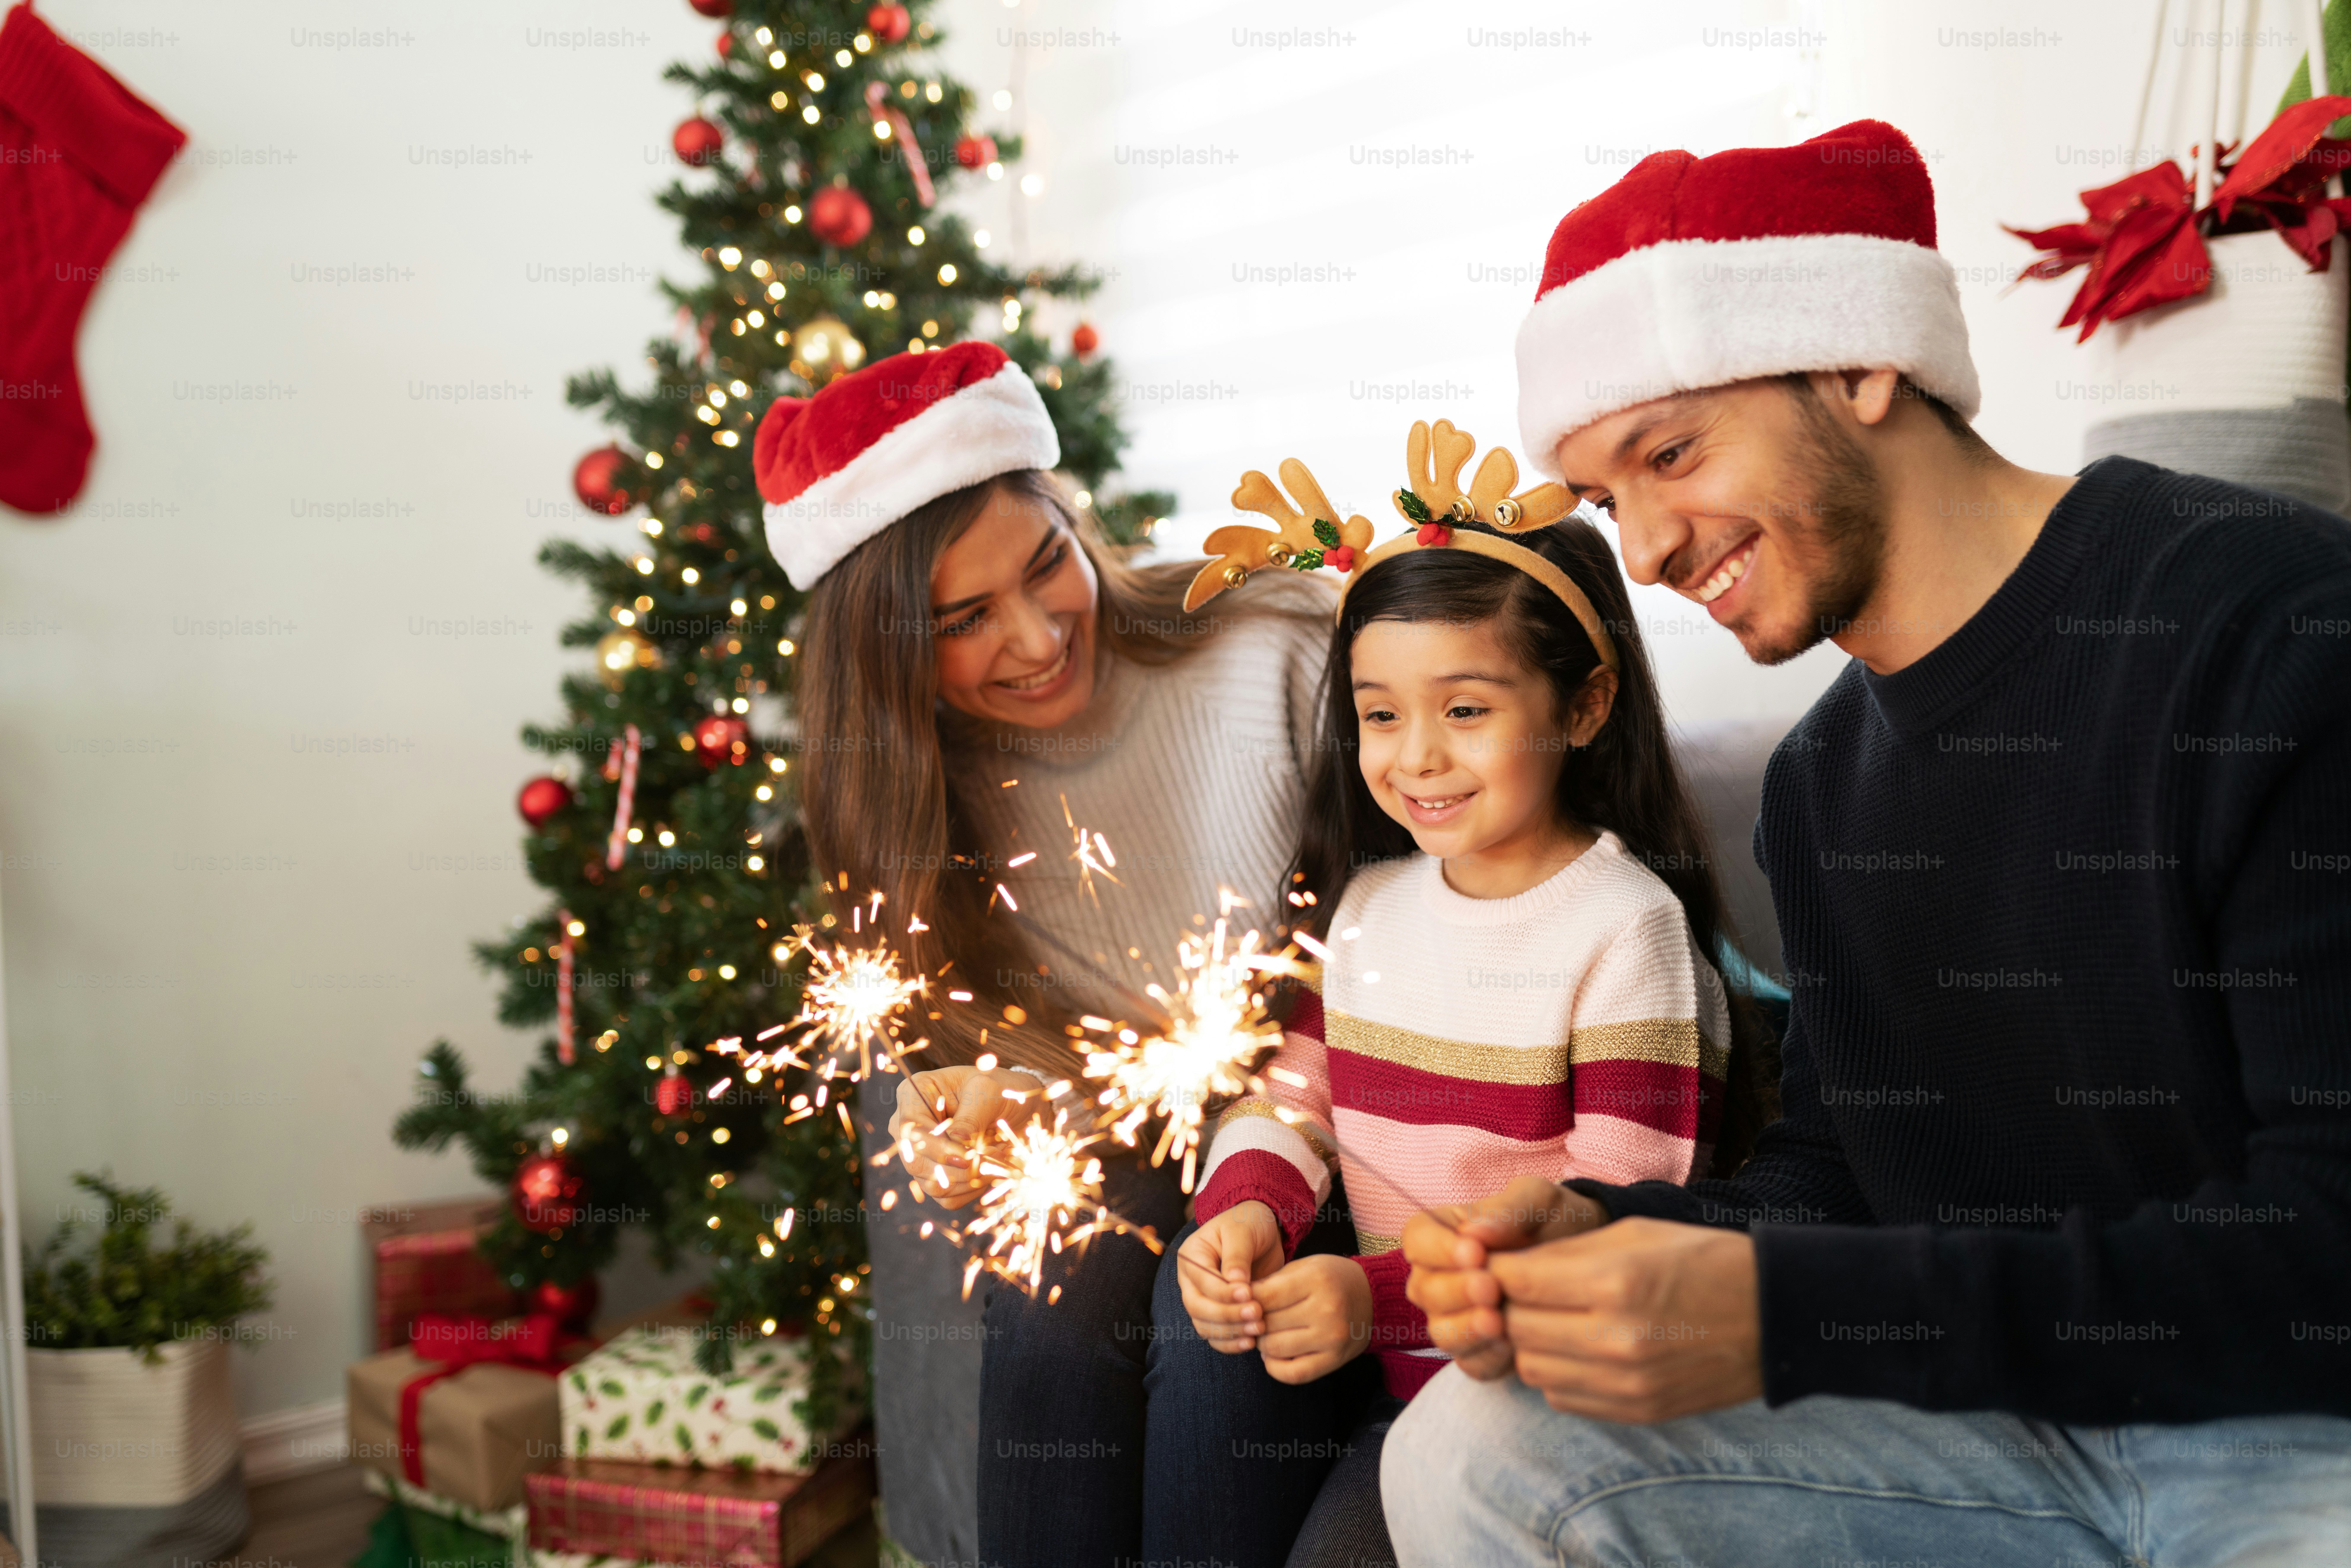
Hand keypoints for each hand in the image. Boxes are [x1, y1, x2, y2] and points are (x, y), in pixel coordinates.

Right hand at [886, 1065, 1049, 1210]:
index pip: (910, 1129)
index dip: (936, 1147)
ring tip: (998, 1156)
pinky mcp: (936, 1176)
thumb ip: (971, 1116)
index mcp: (914, 1094)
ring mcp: (921, 1155)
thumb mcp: (988, 1092)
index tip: (968, 1156)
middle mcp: (910, 1127)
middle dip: (958, 1167)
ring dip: (971, 1179)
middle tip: (994, 1154)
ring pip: (932, 1184)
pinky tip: (991, 1170)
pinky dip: (973, 1189)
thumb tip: (957, 1142)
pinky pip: (947, 1197)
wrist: (1015, 1107)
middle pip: (916, 1161)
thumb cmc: (998, 1090)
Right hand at [1176, 1201, 1284, 1351]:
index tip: (1249, 1293)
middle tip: (1257, 1313)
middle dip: (1227, 1315)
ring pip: (1205, 1326)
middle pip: (1197, 1307)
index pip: (1201, 1281)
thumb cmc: (1248, 1225)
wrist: (1260, 1231)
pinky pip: (1216, 1337)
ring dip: (1231, 1332)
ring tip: (1259, 1328)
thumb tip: (1235, 1282)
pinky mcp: (1218, 1314)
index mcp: (1192, 1256)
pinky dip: (1230, 1343)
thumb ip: (1237, 1256)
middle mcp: (1191, 1281)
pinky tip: (1251, 1342)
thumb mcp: (1242, 1231)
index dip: (1223, 1292)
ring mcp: (1203, 1299)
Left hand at [1255, 1253, 1374, 1384]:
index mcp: (1316, 1280)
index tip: (1242, 1302)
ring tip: (1266, 1333)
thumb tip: (1236, 1304)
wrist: (1372, 1297)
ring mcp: (1331, 1338)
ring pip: (1274, 1349)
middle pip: (1267, 1324)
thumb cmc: (1330, 1278)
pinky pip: (1293, 1374)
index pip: (1264, 1296)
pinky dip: (1275, 1367)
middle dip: (1253, 1322)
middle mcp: (1326, 1310)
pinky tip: (1274, 1354)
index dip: (1246, 1301)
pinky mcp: (1334, 1360)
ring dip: (1262, 1343)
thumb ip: (1271, 1283)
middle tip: (1254, 1319)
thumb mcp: (1303, 1268)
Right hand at [1403, 1177, 1605, 1379]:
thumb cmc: (1554, 1221)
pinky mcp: (1479, 1349)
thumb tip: (1473, 1230)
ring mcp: (1456, 1317)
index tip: (1475, 1253)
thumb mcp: (1538, 1201)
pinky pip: (1470, 1363)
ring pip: (1441, 1331)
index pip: (1418, 1240)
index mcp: (1443, 1233)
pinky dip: (1485, 1357)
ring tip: (1497, 1322)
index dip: (1438, 1250)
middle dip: (1455, 1291)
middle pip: (1424, 1290)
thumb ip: (1507, 1210)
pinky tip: (1509, 1346)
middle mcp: (1440, 1277)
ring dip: (1465, 1329)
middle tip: (1490, 1288)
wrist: (1586, 1261)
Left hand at [1491, 1217, 1761, 1421]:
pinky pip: (1562, 1398)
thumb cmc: (1701, 1260)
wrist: (1773, 1314)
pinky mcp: (1637, 1410)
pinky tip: (1579, 1349)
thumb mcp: (1633, 1233)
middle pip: (1517, 1327)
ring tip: (1554, 1319)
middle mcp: (1615, 1339)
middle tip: (1524, 1291)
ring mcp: (1626, 1383)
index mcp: (1614, 1283)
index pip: (1516, 1281)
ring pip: (1533, 1368)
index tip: (1501, 1262)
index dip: (1499, 1268)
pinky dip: (1558, 1373)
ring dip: (1532, 1342)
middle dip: (1509, 1306)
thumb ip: (1564, 1252)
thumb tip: (1505, 1265)